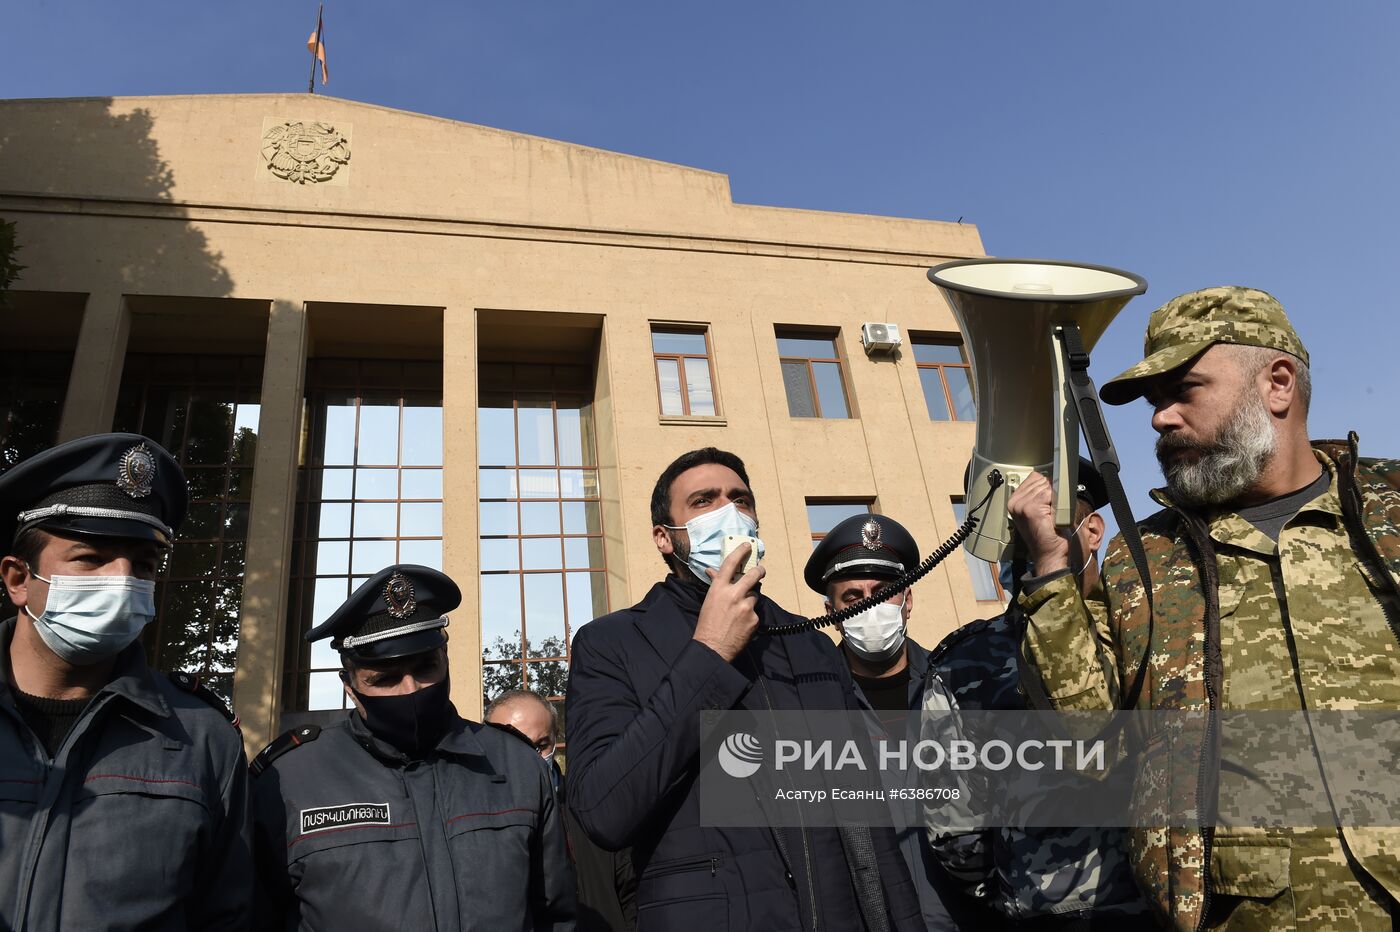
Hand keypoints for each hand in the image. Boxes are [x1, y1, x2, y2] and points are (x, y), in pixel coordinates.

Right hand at [692, 543, 764, 662]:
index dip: (740, 551)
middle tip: (760, 570)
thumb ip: (716, 585)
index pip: (730, 563)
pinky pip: (755, 612)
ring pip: (754, 596)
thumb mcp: (709, 601)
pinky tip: (741, 624)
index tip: (747, 546)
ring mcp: (745, 607)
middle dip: (759, 571)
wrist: (712, 648)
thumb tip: (713, 571)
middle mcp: (733, 594)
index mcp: (718, 588)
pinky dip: (750, 616)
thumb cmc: (707, 624)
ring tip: (739, 613)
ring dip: (749, 601)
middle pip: (753, 575)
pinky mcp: (754, 619)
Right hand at [1006, 472, 1070, 574]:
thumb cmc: (1048, 535)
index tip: (1049, 502)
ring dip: (1055, 499)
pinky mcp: (1031, 510)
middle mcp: (1015, 502)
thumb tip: (1051, 478)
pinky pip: (1051, 494)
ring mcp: (1022, 506)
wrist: (1050, 555)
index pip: (1034, 478)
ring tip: (1052, 515)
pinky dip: (1058, 503)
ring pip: (1046, 486)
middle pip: (1041, 480)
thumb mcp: (1040, 510)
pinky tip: (1054, 516)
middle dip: (1052, 492)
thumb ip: (1040, 494)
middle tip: (1051, 512)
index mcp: (1014, 501)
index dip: (1046, 487)